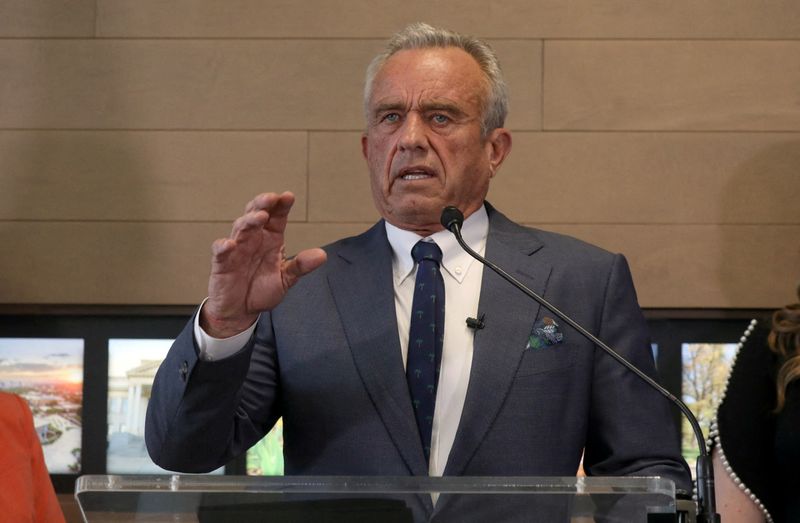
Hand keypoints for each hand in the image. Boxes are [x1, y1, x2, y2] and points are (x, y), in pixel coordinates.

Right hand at [200, 191, 326, 337]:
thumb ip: (301, 266)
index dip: (281, 206)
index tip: (289, 197)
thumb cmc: (261, 290)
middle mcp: (254, 239)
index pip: (277, 217)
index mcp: (271, 239)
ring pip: (240, 228)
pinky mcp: (222, 263)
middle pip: (256, 214)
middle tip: (271, 198)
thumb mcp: (286, 279)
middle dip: (263, 204)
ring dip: (249, 220)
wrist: (241, 311)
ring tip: (260, 216)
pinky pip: (220, 251)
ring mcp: (237, 249)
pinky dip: (223, 246)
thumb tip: (322, 255)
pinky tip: (229, 244)